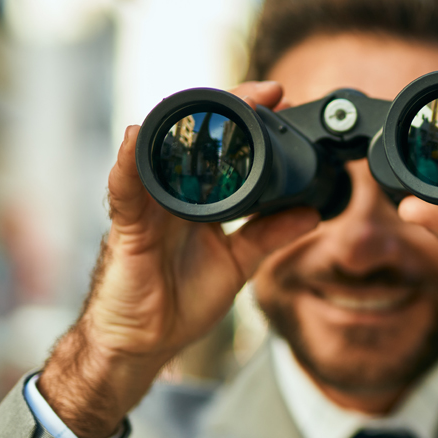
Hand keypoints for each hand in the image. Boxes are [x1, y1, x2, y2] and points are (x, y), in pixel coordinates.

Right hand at [39, 81, 318, 437]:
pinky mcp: (126, 230)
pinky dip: (128, 165)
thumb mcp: (237, 263)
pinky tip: (135, 139)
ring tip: (212, 103)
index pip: (221, 147)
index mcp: (197, 198)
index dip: (248, 120)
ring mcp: (146, 208)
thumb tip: (312, 213)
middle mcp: (170, 194)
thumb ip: (269, 235)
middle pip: (191, 137)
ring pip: (158, 153)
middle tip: (265, 92)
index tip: (282, 100)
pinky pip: (125, 192)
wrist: (143, 344)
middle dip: (225, 109)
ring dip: (183, 123)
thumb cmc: (177, 301)